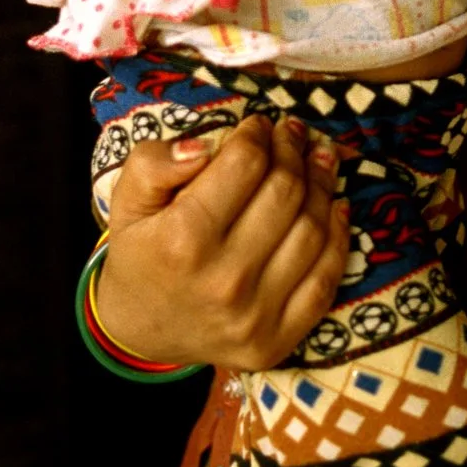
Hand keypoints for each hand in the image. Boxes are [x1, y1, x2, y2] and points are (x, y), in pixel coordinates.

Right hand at [94, 113, 350, 369]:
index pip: (245, 165)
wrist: (140, 331)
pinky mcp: (275, 342)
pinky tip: (334, 207)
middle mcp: (223, 280)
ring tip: (318, 159)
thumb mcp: (128, 200)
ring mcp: (254, 316)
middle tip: (294, 133)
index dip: (259, 134)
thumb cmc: (141, 253)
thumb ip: (154, 163)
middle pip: (285, 192)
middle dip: (294, 151)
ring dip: (322, 185)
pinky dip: (338, 237)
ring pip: (312, 230)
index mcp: (183, 239)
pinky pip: (325, 280)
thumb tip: (204, 147)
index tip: (261, 124)